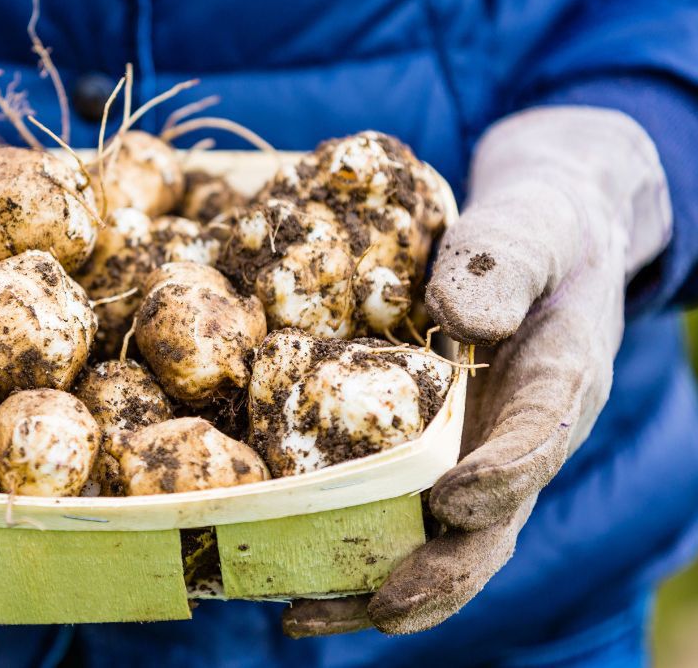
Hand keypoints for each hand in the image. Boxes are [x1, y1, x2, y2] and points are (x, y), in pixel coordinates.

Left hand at [283, 106, 671, 635]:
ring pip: (442, 546)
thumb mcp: (525, 228)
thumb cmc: (531, 234)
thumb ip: (502, 261)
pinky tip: (287, 588)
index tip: (454, 500)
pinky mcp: (430, 465)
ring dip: (382, 592)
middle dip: (440, 571)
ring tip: (306, 618)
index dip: (502, 477)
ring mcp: (474, 462)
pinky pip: (398, 522)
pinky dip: (350, 562)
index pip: (539, 440)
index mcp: (559, 382)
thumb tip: (462, 319)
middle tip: (384, 600)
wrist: (533, 247)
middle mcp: (518, 441)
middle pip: (492, 527)